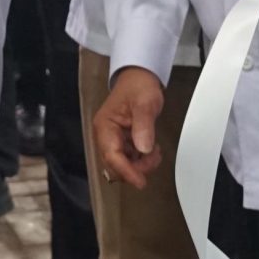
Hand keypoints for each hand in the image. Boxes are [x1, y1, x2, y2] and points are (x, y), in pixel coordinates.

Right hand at [93, 65, 168, 188]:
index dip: (127, 171)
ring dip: (139, 165)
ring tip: (154, 152)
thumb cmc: (138, 86)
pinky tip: (150, 150)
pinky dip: (141, 160)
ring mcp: (113, 139)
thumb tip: (144, 149)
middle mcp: (105, 136)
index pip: (112, 156)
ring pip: (122, 166)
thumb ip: (144, 126)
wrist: (140, 77)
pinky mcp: (121, 141)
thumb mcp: (145, 103)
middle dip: (135, 168)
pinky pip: (129, 159)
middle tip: (153, 157)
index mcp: (105, 126)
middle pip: (115, 166)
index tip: (141, 181)